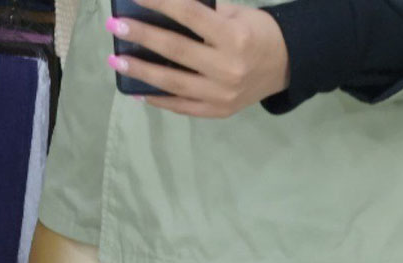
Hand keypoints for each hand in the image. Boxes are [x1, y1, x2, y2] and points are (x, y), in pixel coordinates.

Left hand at [105, 0, 290, 117]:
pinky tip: (137, 89)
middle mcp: (226, 68)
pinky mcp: (217, 112)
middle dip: (142, 36)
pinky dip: (157, 99)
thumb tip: (163, 9)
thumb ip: (204, 14)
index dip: (160, 3)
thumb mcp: (236, 15)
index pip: (190, 15)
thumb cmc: (257, 33)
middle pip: (175, 51)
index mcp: (233, 37)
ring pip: (173, 83)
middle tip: (115, 26)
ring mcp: (220, 95)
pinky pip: (181, 107)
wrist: (286, 66)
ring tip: (117, 60)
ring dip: (141, 71)